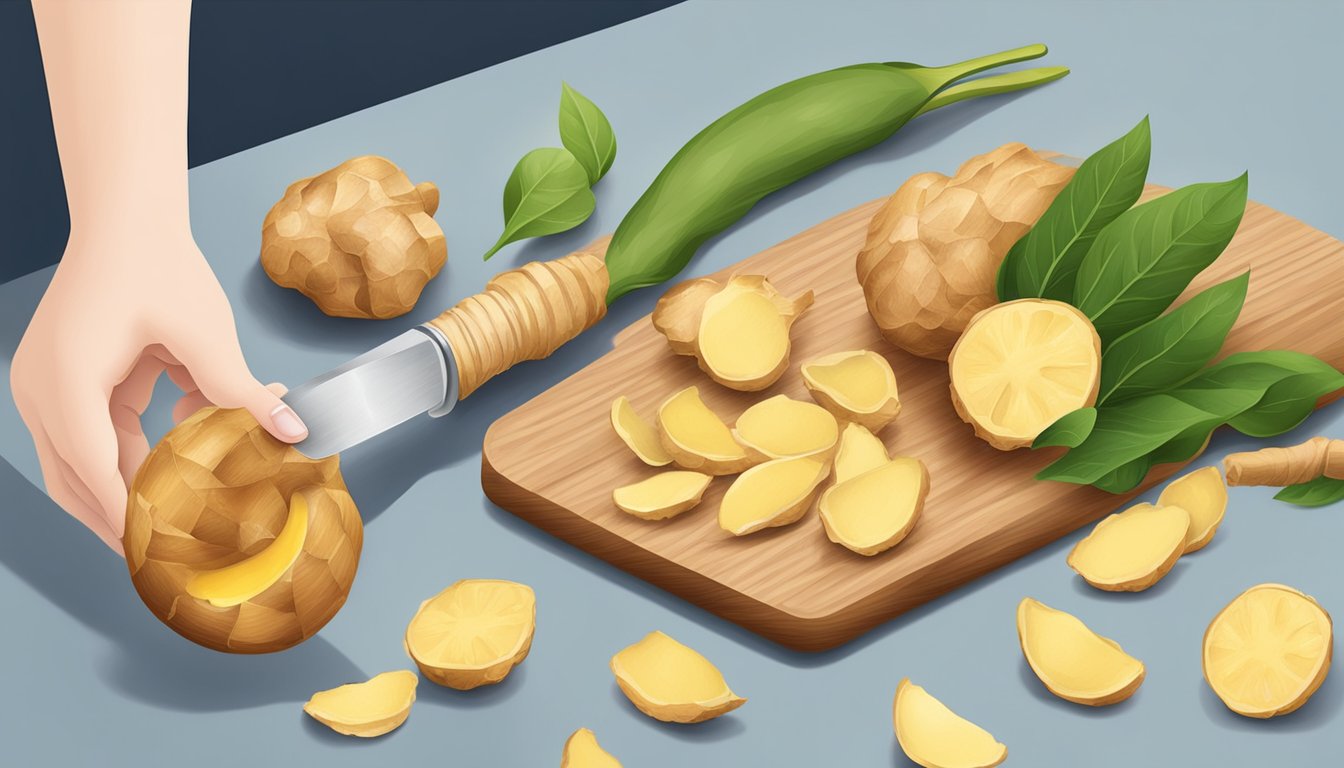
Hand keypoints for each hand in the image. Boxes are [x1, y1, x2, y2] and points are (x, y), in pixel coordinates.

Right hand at [11, 230, 307, 553]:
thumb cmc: (157, 264)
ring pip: (80, 462)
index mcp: (67, 378)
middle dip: (118, 517)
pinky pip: (94, 433)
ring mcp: (46, 385)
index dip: (126, 511)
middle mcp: (42, 387)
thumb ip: (238, 388)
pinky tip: (182, 442)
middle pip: (73, 477)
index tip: (156, 548)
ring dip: (127, 485)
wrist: (126, 217)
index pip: (94, 465)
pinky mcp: (65, 380)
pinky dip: (132, 448)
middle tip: (162, 555)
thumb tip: (290, 429)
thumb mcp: (202, 332)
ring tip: (170, 520)